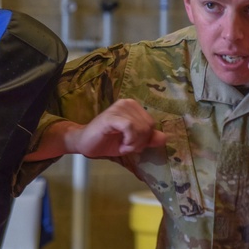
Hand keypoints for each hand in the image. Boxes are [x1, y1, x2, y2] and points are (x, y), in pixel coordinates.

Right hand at [27, 99, 166, 160]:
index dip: (145, 139)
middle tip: (126, 146)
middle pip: (149, 126)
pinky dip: (129, 141)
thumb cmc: (107, 142)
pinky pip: (130, 128)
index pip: (152, 124)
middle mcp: (128, 103)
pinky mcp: (112, 116)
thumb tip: (164, 138)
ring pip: (141, 128)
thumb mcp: (132, 142)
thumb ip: (147, 139)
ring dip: (133, 143)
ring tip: (121, 145)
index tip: (131, 145)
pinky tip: (121, 145)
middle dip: (140, 142)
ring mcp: (119, 108)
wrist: (84, 143)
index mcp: (134, 107)